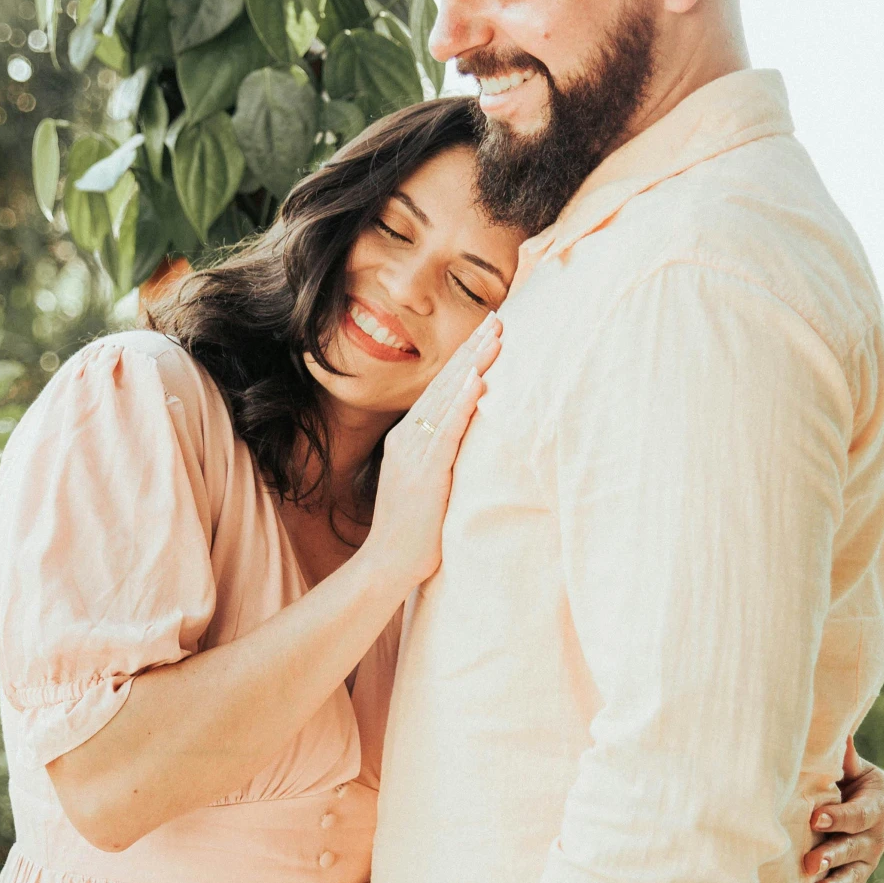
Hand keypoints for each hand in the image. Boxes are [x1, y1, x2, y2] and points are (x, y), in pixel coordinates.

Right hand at [360, 314, 501, 591]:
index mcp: (408, 440)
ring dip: (473, 364)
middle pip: (444, 383)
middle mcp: (408, 438)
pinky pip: (447, 429)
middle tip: (496, 318)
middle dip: (471, 349)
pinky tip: (479, 379)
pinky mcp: (425, 471)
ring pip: (447, 398)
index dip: (463, 360)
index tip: (485, 334)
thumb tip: (470, 442)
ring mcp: (414, 453)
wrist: (386, 564)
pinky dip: (463, 402)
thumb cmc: (412, 533)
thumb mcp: (429, 486)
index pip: (439, 391)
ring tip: (494, 336)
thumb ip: (443, 459)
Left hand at [803, 736, 883, 882]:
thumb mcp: (857, 770)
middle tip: (810, 863)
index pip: (856, 814)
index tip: (815, 817)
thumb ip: (845, 758)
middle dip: (832, 856)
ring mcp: (867, 863)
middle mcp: (874, 839)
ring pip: (854, 877)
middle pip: (853, 850)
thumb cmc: (859, 783)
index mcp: (875, 809)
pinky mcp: (860, 879)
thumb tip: (837, 729)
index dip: (838, 817)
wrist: (882, 806)